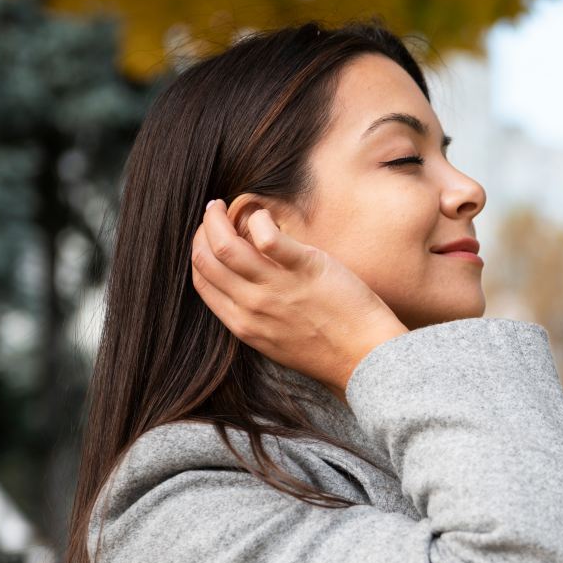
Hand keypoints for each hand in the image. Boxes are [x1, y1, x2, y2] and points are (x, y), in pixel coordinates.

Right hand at [190, 199, 409, 398]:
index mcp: (242, 324)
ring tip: (224, 206)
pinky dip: (259, 218)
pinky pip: (267, 237)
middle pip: (206, 259)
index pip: (202, 280)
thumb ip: (255, 314)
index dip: (199, 252)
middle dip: (203, 230)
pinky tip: (265, 215)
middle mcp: (252, 306)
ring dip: (217, 218)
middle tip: (213, 214)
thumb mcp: (276, 340)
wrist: (364, 357)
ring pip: (225, 245)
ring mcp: (276, 288)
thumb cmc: (327, 348)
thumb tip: (244, 283)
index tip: (208, 237)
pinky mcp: (305, 269)